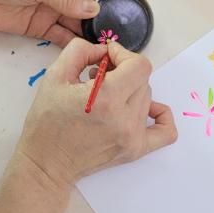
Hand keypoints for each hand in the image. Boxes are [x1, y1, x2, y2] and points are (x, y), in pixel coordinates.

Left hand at [0, 0, 105, 45]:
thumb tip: (93, 9)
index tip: (104, 4)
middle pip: (86, 2)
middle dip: (96, 15)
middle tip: (106, 31)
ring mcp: (49, 9)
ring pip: (75, 21)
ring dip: (85, 31)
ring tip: (97, 43)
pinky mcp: (38, 27)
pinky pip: (59, 35)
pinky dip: (70, 42)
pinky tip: (80, 48)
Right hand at [17, 37, 177, 189]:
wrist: (48, 162)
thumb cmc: (47, 121)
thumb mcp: (55, 75)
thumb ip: (81, 50)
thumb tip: (104, 50)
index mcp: (106, 99)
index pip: (138, 65)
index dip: (123, 54)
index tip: (106, 57)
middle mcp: (125, 119)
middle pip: (142, 79)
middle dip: (123, 70)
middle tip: (100, 75)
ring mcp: (133, 136)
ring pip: (148, 96)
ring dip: (131, 88)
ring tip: (107, 94)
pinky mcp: (136, 150)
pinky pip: (166, 130)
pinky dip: (160, 114)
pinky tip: (143, 108)